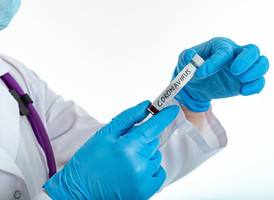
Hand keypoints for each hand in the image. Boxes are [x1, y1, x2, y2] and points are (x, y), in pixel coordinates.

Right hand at [44, 101, 179, 199]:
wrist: (77, 192)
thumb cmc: (88, 162)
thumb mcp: (105, 134)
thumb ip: (128, 118)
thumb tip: (146, 105)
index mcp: (128, 146)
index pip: (154, 126)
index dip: (165, 116)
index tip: (173, 109)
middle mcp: (139, 163)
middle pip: (153, 141)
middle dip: (142, 140)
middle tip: (124, 148)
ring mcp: (143, 179)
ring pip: (156, 156)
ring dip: (146, 156)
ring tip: (126, 163)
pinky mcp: (145, 192)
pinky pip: (159, 173)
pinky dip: (151, 170)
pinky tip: (135, 171)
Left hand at [174, 37, 268, 111]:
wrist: (197, 84)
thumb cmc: (193, 67)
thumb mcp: (184, 60)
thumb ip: (186, 56)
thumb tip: (190, 56)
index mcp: (221, 45)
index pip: (224, 51)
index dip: (214, 63)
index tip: (200, 74)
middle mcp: (236, 53)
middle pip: (252, 50)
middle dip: (246, 60)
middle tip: (234, 71)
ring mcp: (244, 67)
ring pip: (262, 63)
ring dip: (255, 72)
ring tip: (241, 80)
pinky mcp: (247, 81)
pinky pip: (259, 81)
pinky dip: (255, 86)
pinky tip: (243, 92)